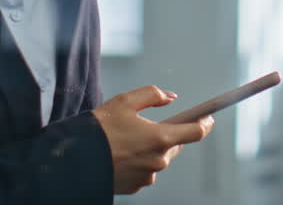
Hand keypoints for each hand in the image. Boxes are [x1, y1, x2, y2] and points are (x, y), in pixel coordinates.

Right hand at [92, 85, 214, 194]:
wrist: (75, 158)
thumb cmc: (100, 127)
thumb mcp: (125, 100)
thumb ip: (152, 94)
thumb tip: (170, 97)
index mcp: (161, 138)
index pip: (195, 132)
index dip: (205, 123)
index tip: (208, 118)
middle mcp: (158, 160)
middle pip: (175, 145)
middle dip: (169, 134)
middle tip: (154, 124)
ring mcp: (147, 176)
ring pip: (159, 158)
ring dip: (151, 148)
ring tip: (130, 139)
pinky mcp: (135, 187)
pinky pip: (144, 171)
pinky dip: (138, 161)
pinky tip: (122, 154)